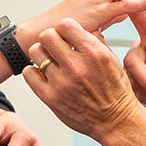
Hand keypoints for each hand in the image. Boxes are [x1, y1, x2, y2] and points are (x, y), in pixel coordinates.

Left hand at [22, 19, 145, 145]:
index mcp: (94, 53)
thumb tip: (82, 27)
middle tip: (56, 46)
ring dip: (41, 53)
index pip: (65, 25)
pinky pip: (29, 73)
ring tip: (50, 60)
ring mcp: (62, 82)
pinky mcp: (50, 97)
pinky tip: (44, 74)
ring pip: (36, 52)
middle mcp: (77, 66)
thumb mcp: (113, 59)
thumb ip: (95, 41)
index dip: (65, 28)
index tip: (66, 35)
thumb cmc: (115, 91)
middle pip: (47, 35)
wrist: (115, 120)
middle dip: (51, 38)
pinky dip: (34, 71)